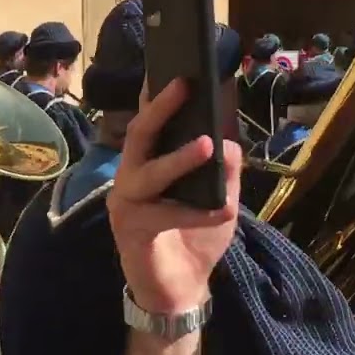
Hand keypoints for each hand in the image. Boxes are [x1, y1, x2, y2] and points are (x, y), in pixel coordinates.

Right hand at [106, 78, 241, 313]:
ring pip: (148, 172)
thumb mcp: (221, 201)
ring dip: (178, 158)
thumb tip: (228, 140)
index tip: (172, 63)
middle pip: (140, 135)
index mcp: (148, 164)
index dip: (158, 94)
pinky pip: (163, 215)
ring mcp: (126, 204)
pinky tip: (220, 212)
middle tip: (182, 83)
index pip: (151, 122)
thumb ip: (225, 171)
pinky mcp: (132, 231)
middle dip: (162, 108)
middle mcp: (131, 177)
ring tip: (207, 145)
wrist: (181, 291)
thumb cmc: (196, 240)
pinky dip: (194, 214)